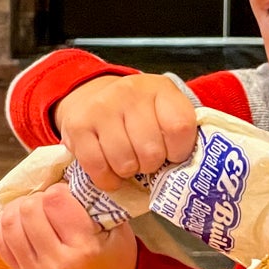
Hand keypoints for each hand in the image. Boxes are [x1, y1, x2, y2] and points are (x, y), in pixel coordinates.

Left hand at [0, 183, 138, 268]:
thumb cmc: (117, 259)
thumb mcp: (117, 227)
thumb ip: (92, 201)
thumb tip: (62, 173)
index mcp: (84, 248)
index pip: (55, 200)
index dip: (60, 189)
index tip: (67, 193)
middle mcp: (57, 263)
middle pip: (28, 209)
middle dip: (38, 197)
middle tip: (51, 202)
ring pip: (8, 224)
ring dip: (19, 208)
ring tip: (36, 209)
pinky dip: (5, 223)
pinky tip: (20, 220)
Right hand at [53, 73, 196, 191]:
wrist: (89, 94)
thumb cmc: (136, 112)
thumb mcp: (163, 108)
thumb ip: (178, 131)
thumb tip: (190, 170)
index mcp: (159, 88)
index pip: (180, 127)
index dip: (179, 151)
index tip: (172, 153)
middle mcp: (129, 92)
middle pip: (151, 151)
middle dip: (151, 164)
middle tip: (146, 159)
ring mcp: (101, 108)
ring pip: (125, 163)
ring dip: (128, 171)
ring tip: (128, 161)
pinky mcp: (78, 126)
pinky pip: (98, 167)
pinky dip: (107, 179)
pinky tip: (111, 172)